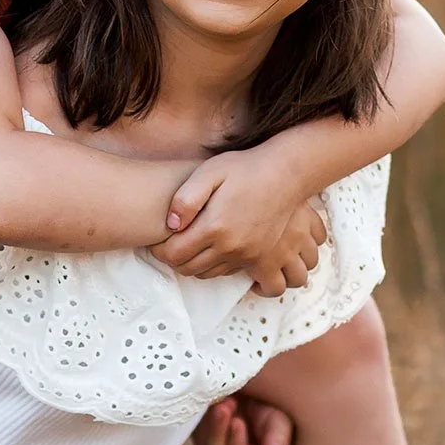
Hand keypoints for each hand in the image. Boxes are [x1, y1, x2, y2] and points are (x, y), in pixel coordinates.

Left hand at [152, 150, 325, 297]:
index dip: (159, 251)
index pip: (174, 255)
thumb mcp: (210, 172)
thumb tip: (171, 224)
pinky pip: (232, 275)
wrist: (286, 175)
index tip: (158, 242)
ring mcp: (247, 255)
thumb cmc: (245, 169)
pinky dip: (218, 269)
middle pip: (189, 269)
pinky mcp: (261, 258)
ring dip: (195, 266)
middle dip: (174, 260)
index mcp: (214, 226)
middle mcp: (230, 246)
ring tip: (191, 248)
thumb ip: (186, 198)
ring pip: (208, 275)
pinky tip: (214, 255)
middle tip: (172, 245)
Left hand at [192, 396, 293, 444]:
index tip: (237, 421)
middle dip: (219, 432)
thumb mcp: (281, 420)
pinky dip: (203, 420)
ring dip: (211, 423)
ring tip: (223, 398)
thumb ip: (278, 438)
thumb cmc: (277, 412)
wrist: (260, 397)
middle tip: (225, 405)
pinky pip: (197, 438)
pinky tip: (214, 401)